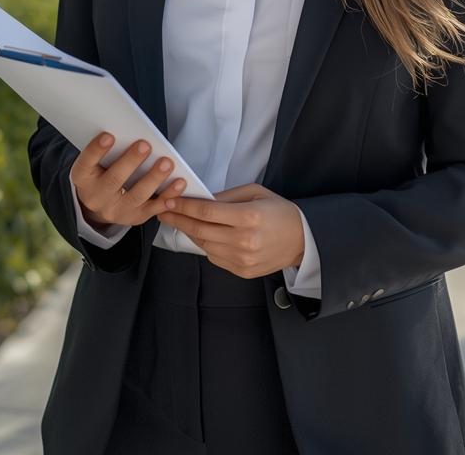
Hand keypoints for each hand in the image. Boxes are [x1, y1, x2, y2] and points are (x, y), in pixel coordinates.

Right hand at [72, 132, 186, 229]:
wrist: (97, 206)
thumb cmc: (100, 173)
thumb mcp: (94, 162)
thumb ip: (107, 150)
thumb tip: (128, 131)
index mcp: (83, 178)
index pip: (86, 163)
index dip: (96, 150)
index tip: (108, 136)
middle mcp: (96, 197)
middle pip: (114, 180)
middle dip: (131, 162)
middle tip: (145, 145)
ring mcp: (116, 211)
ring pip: (136, 196)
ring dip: (154, 178)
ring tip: (167, 163)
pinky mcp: (134, 217)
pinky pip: (153, 208)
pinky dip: (168, 195)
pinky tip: (179, 183)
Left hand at [160, 183, 305, 277]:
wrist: (302, 240)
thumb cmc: (279, 211)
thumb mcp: (256, 193)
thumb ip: (227, 196)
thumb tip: (201, 198)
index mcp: (248, 217)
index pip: (207, 212)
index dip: (184, 206)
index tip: (169, 201)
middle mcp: (244, 241)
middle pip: (200, 230)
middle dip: (178, 219)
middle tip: (162, 210)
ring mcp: (242, 260)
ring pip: (204, 246)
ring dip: (189, 232)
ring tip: (178, 221)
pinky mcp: (241, 272)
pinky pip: (214, 257)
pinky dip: (205, 245)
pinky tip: (201, 234)